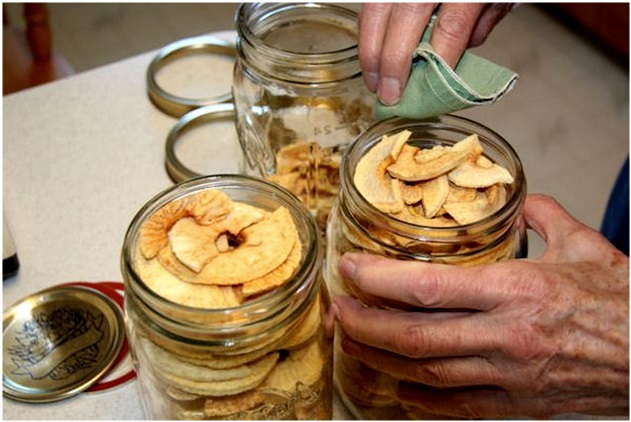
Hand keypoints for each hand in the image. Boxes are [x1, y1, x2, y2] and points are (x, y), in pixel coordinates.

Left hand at [335, 194, 628, 417]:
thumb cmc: (623, 304)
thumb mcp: (584, 247)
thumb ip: (545, 217)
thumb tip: (523, 202)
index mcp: (517, 290)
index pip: (426, 287)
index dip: (377, 279)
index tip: (349, 267)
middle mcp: (505, 337)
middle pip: (412, 337)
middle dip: (363, 324)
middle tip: (336, 309)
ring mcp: (509, 378)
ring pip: (425, 375)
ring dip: (379, 359)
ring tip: (351, 341)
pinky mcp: (519, 408)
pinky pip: (455, 409)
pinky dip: (419, 399)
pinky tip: (399, 386)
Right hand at [359, 3, 512, 104]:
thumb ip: (481, 22)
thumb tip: (450, 57)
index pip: (451, 27)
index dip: (436, 63)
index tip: (423, 91)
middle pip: (404, 19)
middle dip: (392, 63)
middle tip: (388, 96)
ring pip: (375, 9)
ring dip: (370, 50)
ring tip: (373, 81)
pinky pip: (370, 2)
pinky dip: (366, 30)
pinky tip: (370, 53)